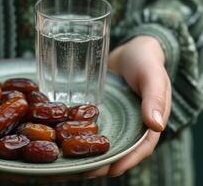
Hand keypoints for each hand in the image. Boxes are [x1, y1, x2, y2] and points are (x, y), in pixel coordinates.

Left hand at [81, 36, 171, 177]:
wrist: (128, 49)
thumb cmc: (145, 60)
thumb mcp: (153, 75)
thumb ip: (155, 97)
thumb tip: (156, 126)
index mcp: (149, 122)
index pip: (140, 148)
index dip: (127, 161)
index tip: (110, 171)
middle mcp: (130, 125)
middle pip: (118, 149)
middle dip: (102, 163)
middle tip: (82, 170)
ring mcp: (114, 119)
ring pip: (102, 140)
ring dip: (88, 152)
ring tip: (70, 160)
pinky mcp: (100, 112)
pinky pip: (90, 126)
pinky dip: (80, 134)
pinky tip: (64, 137)